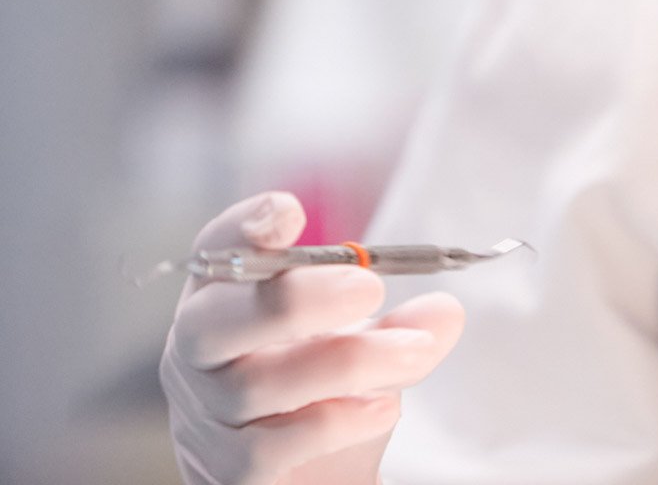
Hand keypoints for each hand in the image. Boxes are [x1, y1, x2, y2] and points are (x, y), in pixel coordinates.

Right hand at [160, 192, 465, 484]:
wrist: (309, 483)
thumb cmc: (325, 398)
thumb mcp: (366, 349)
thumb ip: (401, 327)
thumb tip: (447, 310)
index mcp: (226, 304)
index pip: (213, 255)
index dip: (240, 230)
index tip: (289, 211)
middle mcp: (199, 359)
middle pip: (212, 321)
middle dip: (295, 300)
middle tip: (372, 288)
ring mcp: (205, 421)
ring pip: (253, 384)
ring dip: (346, 361)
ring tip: (415, 353)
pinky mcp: (227, 475)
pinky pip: (265, 448)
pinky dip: (332, 422)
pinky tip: (383, 408)